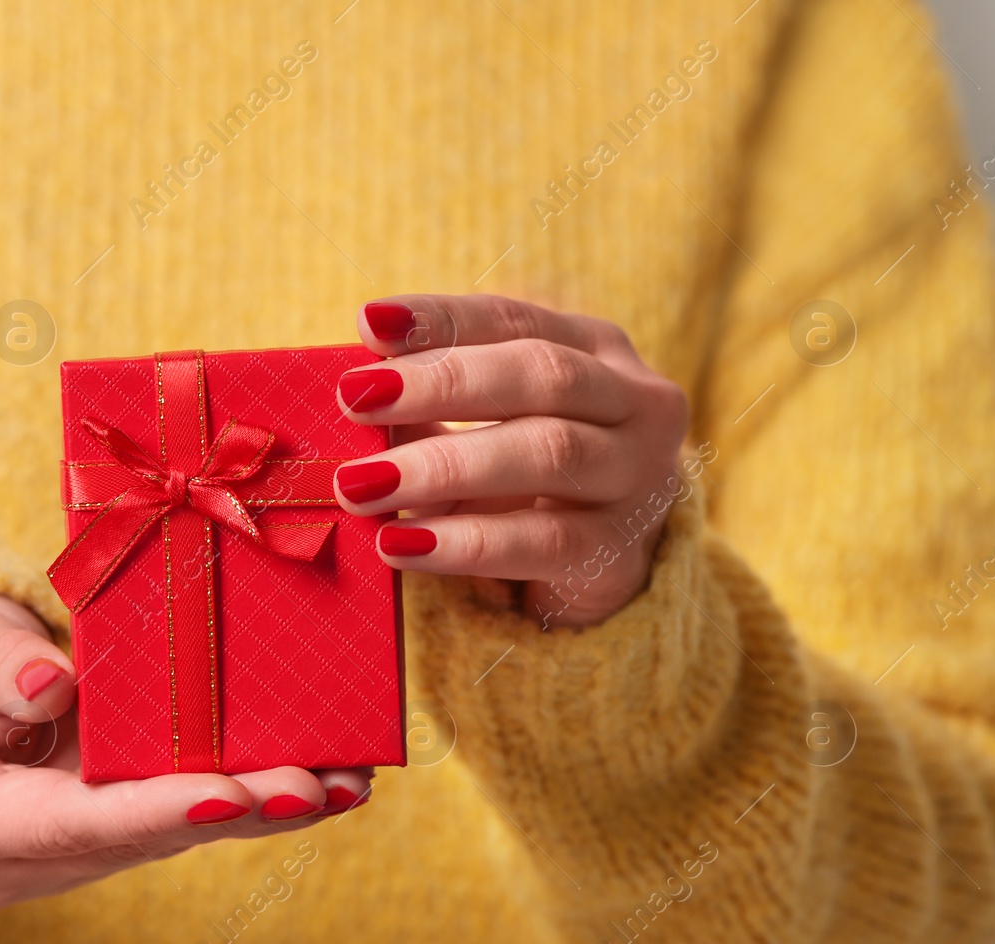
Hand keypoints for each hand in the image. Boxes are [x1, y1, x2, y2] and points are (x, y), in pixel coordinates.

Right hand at [0, 592, 373, 909]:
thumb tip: (54, 685)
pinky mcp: (100, 834)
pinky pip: (176, 815)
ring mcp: (62, 857)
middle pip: (139, 838)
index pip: (69, 823)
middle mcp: (14, 861)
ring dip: (259, 808)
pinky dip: (242, 794)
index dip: (155, 809)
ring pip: (170, 834)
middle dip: (237, 811)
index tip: (232, 794)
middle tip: (321, 787)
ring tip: (344, 782)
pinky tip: (316, 777)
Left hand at [339, 294, 688, 628]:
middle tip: (356, 398)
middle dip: (442, 382)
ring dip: (444, 465)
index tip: (370, 323)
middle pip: (542, 374)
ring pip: (548, 453)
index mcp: (596, 350)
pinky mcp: (619, 552)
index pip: (515, 319)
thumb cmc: (523, 483)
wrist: (595, 573)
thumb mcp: (481, 430)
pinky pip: (541, 542)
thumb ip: (429, 407)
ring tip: (361, 483)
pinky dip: (465, 543)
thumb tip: (357, 389)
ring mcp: (638, 477)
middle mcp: (635, 403)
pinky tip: (401, 544)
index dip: (442, 320)